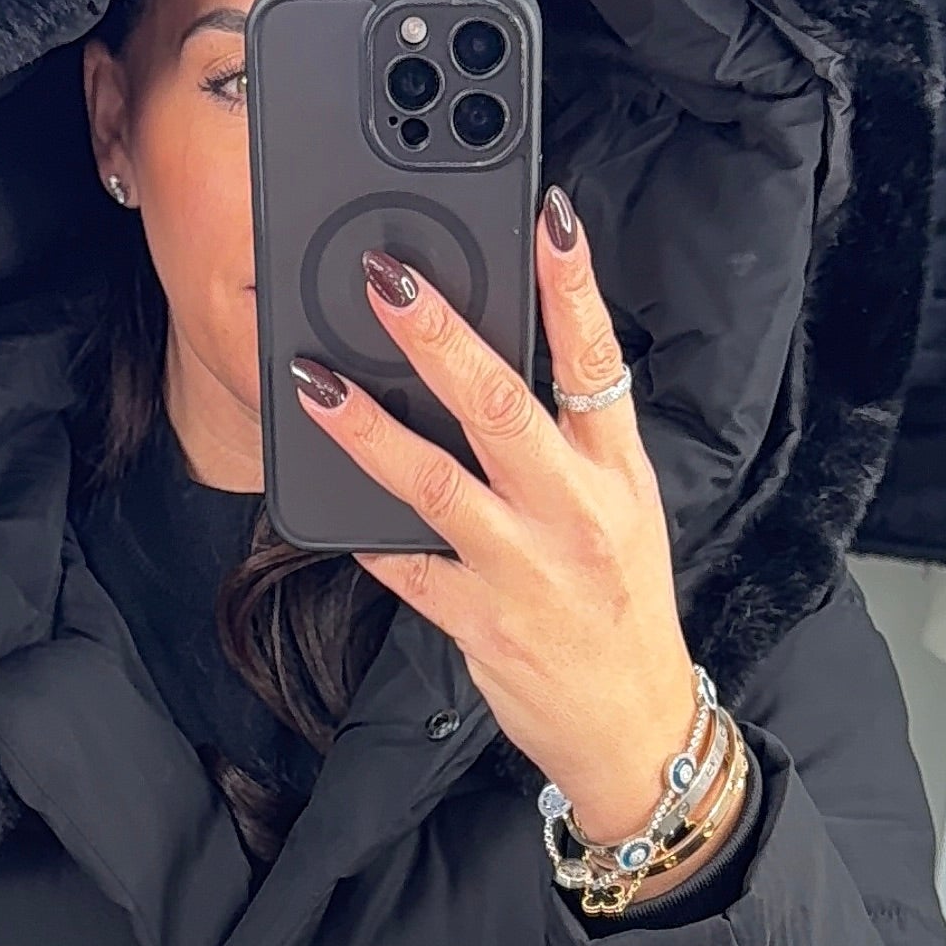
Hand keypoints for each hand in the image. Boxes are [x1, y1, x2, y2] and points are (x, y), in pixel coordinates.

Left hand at [291, 195, 696, 843]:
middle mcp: (573, 514)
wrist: (630, 726)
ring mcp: (524, 570)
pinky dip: (365, 533)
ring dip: (368, 428)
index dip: (574, 287)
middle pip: (501, 407)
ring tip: (316, 383)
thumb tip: (503, 363)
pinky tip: (326, 501)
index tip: (549, 219)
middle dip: (440, 338)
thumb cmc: (622, 608)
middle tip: (386, 281)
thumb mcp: (626, 510)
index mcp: (617, 473)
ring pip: (435, 483)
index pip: (598, 362)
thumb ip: (575, 440)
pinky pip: (406, 566)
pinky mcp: (479, 623)